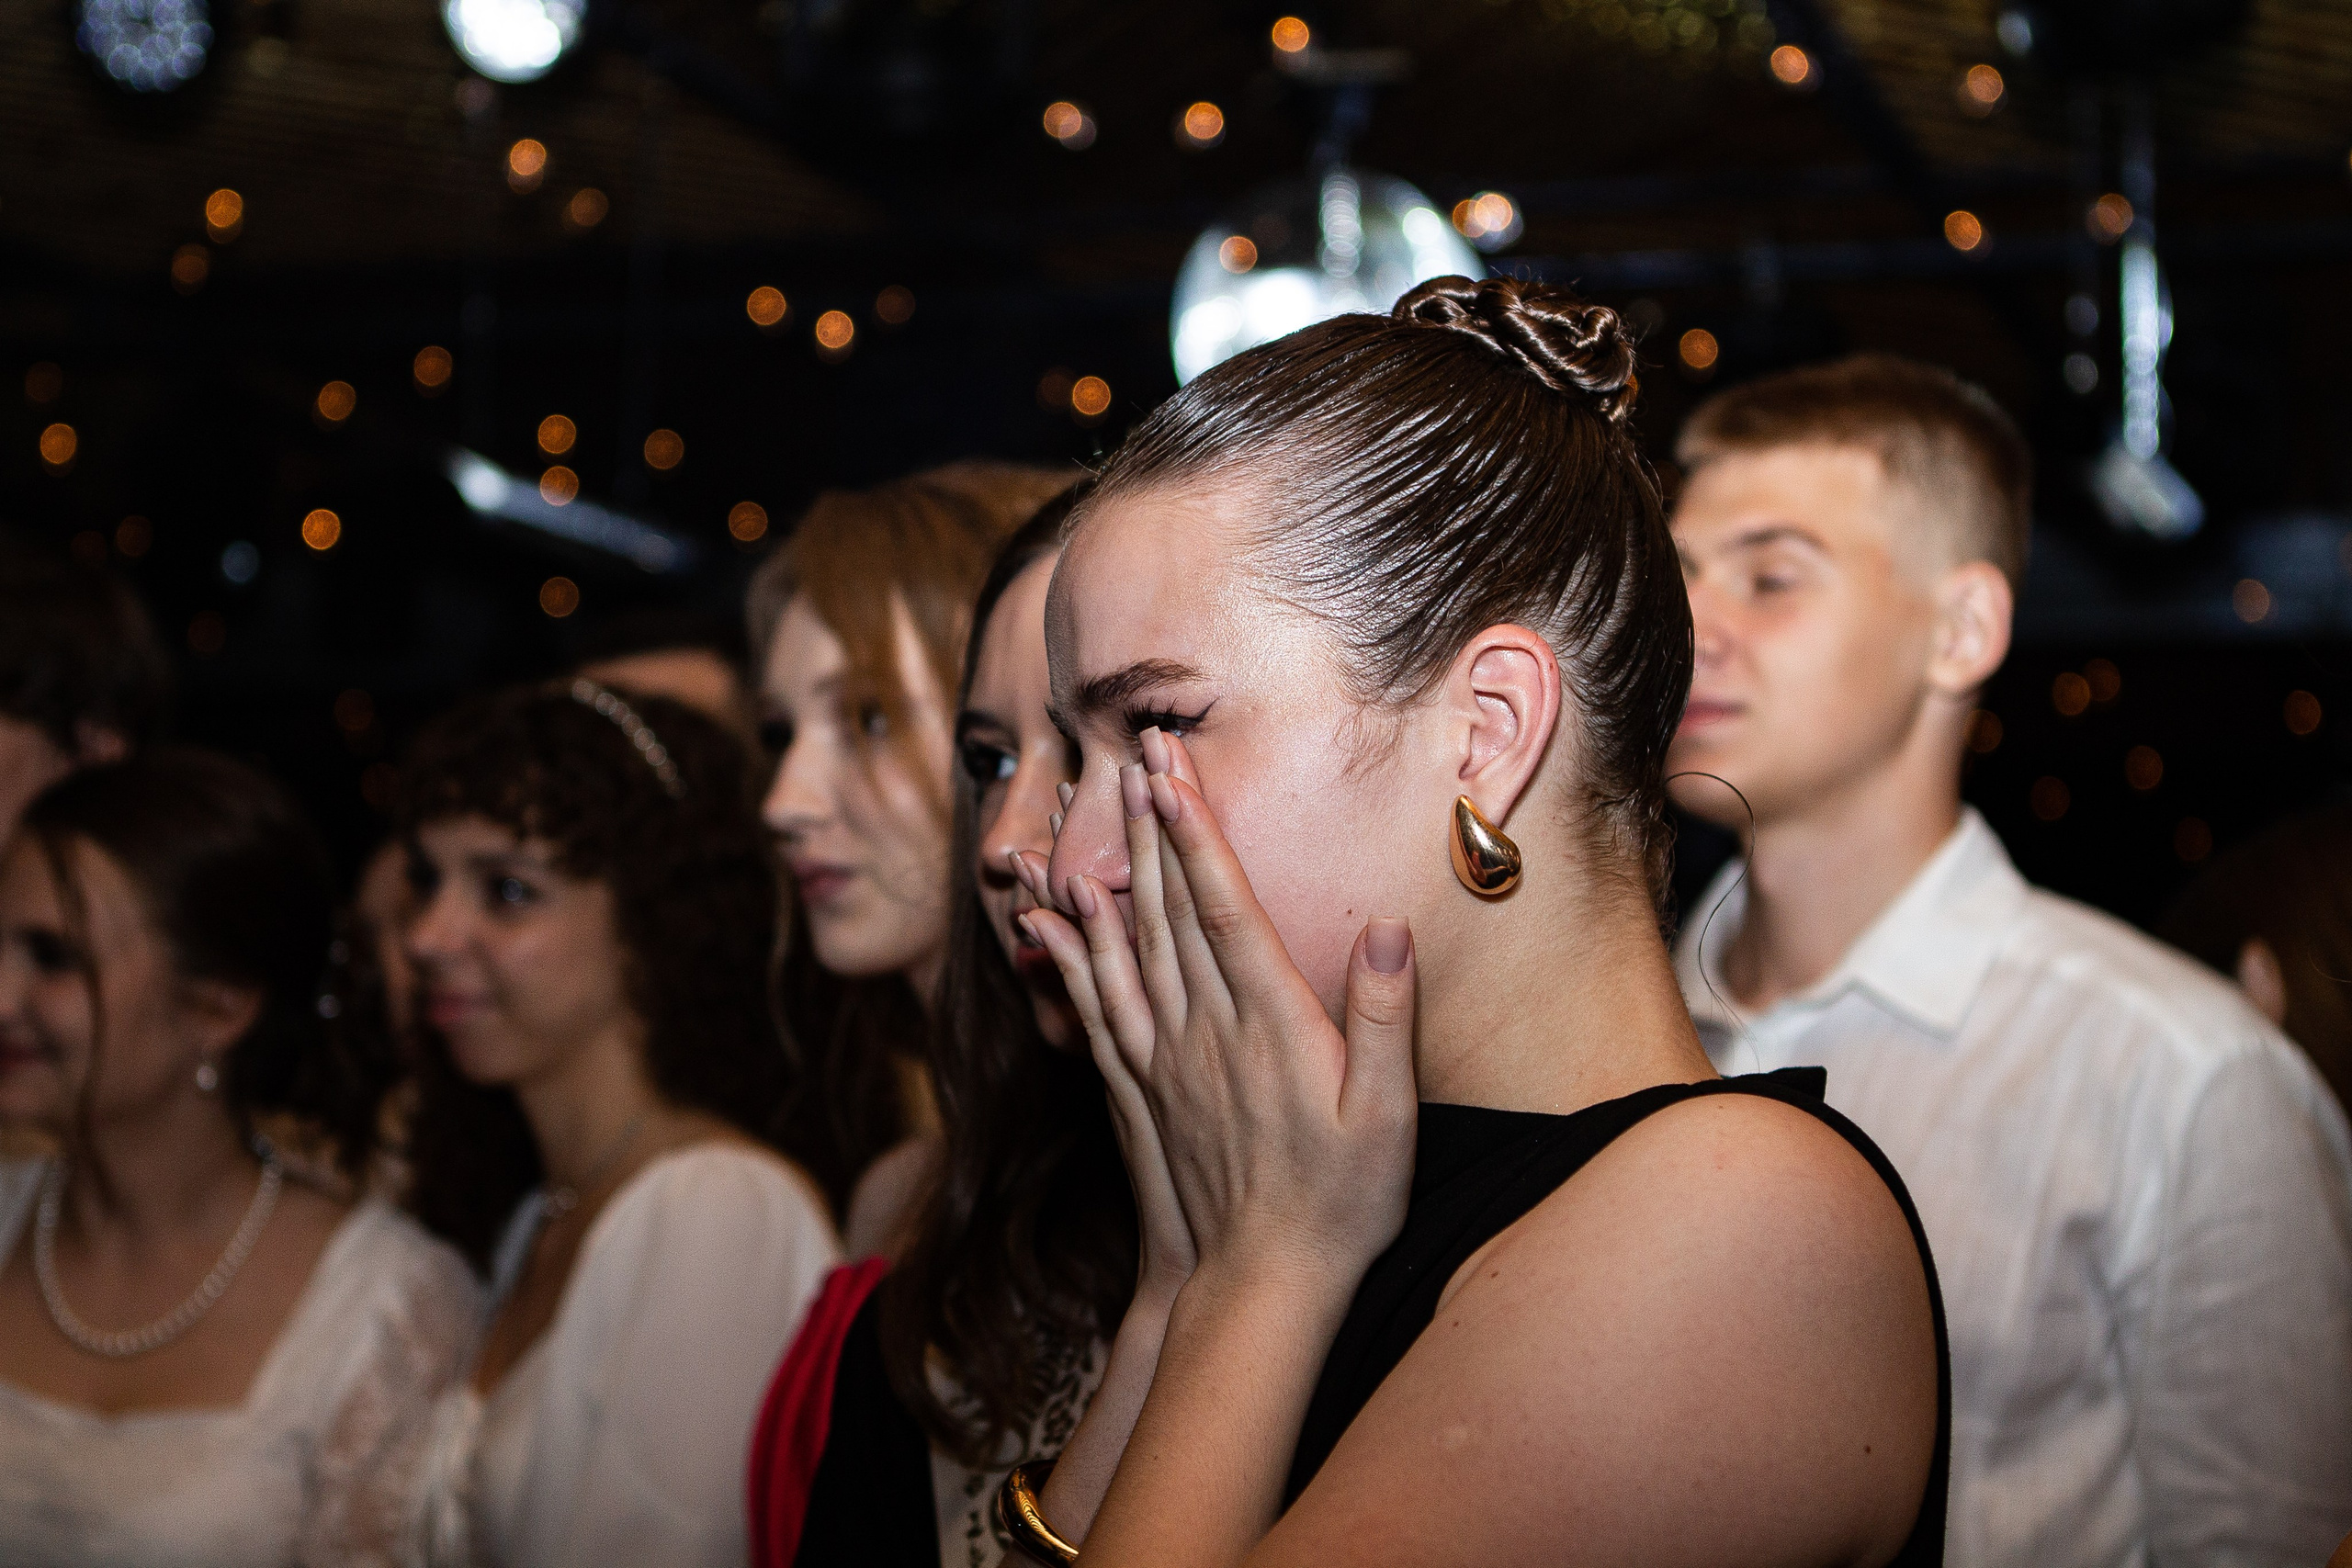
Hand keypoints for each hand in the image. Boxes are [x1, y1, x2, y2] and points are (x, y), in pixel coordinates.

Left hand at [1021, 728, 1417, 1307]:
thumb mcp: (1387, 1116)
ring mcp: (1162, 1060)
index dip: (1196, 833)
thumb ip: (1385, 1017)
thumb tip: (1385, 927)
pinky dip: (1070, 955)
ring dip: (1112, 871)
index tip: (1173, 771)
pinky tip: (1050, 919)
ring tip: (1095, 809)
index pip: (1223, 907)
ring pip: (1126, 947)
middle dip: (1154, 826)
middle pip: (1169, 909)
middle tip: (1137, 755)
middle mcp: (1204, 1030)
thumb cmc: (1340, 1204)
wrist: (1257, 1287)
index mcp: (1269, 1025)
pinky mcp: (1137, 1090)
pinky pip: (1094, 1007)